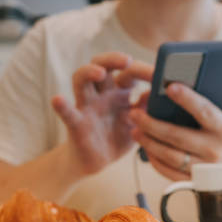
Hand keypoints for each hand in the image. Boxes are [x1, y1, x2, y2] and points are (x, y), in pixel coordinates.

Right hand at [51, 52, 152, 175]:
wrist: (96, 162)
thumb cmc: (118, 138)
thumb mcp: (139, 124)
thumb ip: (149, 109)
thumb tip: (164, 94)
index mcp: (120, 93)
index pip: (129, 73)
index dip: (142, 69)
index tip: (158, 72)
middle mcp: (102, 94)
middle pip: (102, 65)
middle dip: (113, 59)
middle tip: (126, 60)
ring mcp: (87, 106)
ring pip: (81, 80)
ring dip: (89, 72)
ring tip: (99, 72)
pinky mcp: (75, 123)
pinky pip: (67, 113)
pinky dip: (62, 106)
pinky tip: (58, 99)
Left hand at [128, 80, 221, 180]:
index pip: (204, 111)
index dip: (187, 99)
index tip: (169, 86)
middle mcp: (213, 150)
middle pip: (177, 136)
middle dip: (152, 124)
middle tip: (134, 112)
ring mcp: (203, 168)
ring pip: (169, 156)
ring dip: (149, 143)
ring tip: (135, 130)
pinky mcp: (195, 182)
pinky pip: (170, 172)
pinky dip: (155, 161)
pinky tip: (146, 149)